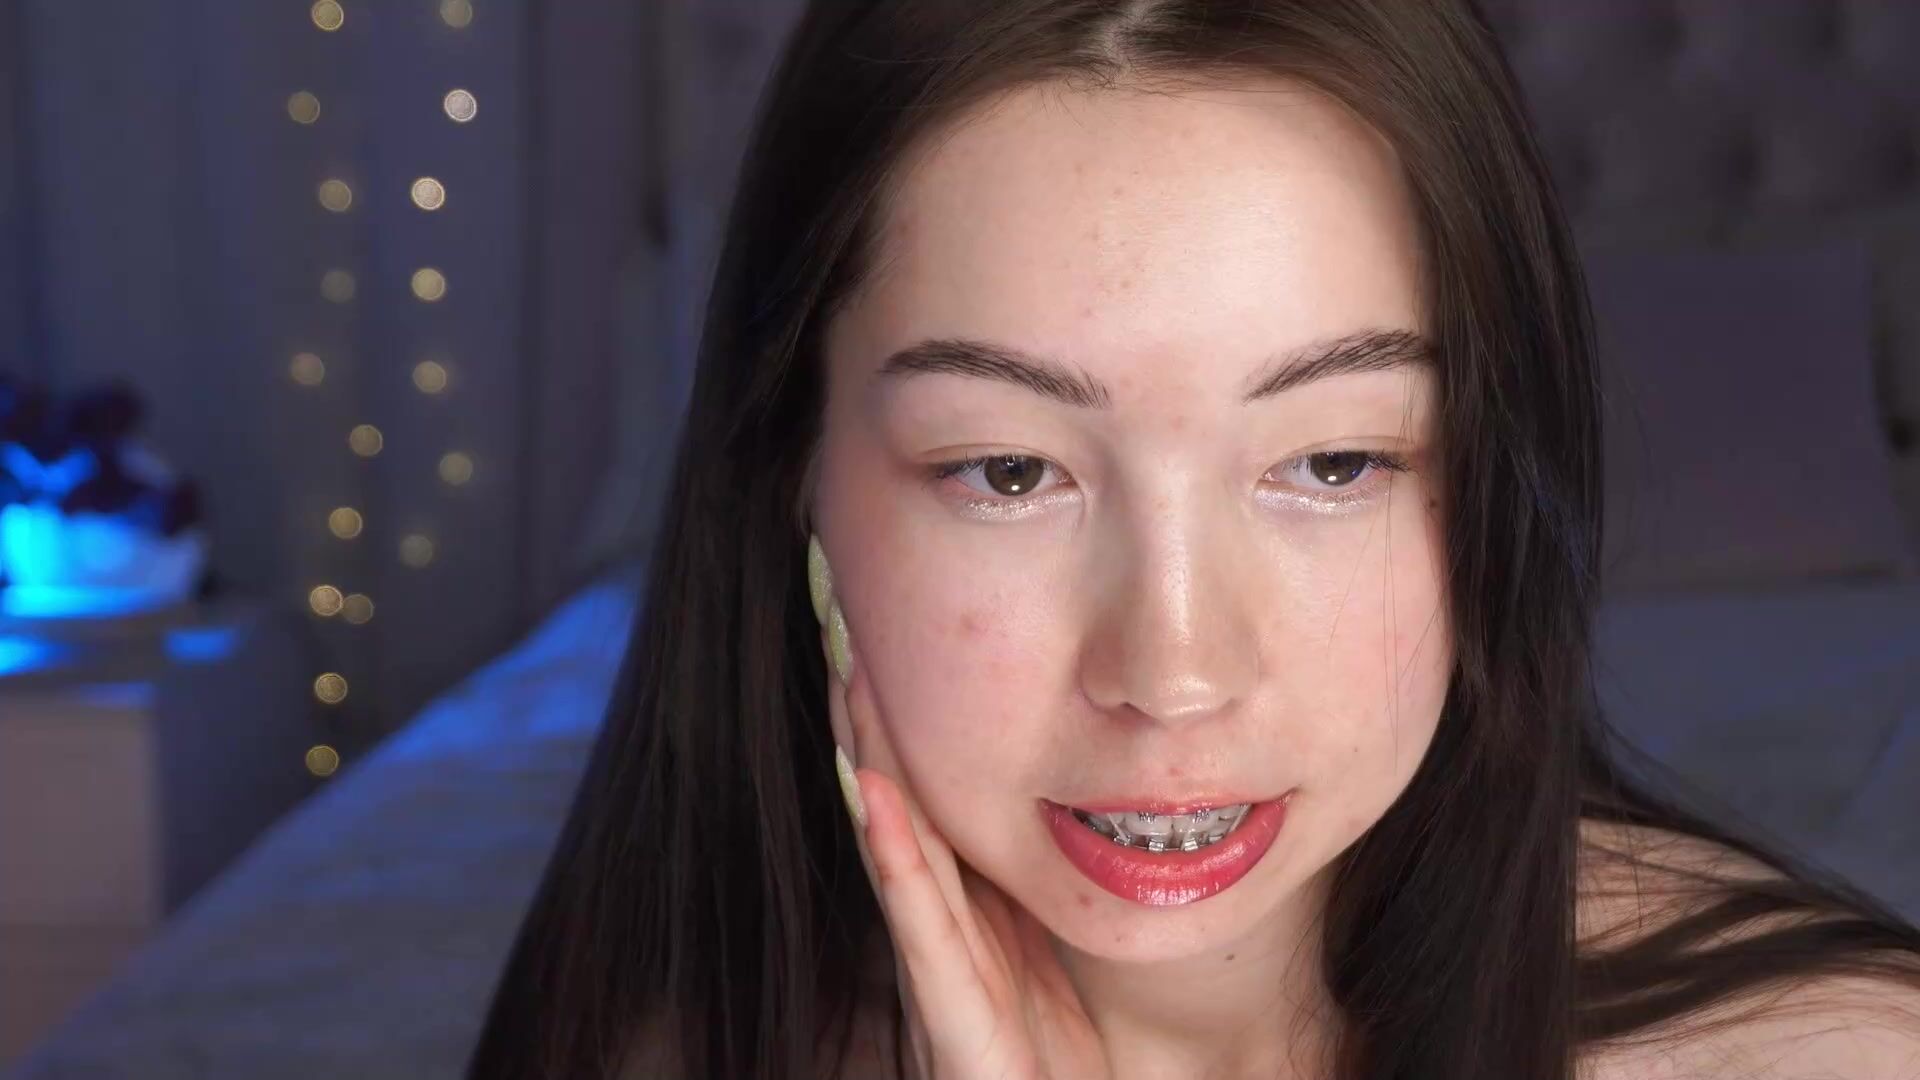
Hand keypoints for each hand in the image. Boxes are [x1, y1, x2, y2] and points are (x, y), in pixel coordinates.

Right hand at [820, 616, 1111, 1079]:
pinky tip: (874, 796)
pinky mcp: (952, 1019)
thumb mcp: (1049, 953)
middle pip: (895, 796)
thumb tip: (1061, 794)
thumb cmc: (1055, 1061)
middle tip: (844, 608)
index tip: (882, 622)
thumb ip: (1035, 885)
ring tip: (850, 673)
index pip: (924, 789)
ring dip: (868, 755)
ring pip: (894, 842)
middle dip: (867, 707)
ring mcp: (938, 970)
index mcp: (966, 908)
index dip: (897, 711)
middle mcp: (939, 928)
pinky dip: (895, 856)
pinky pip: (920, 924)